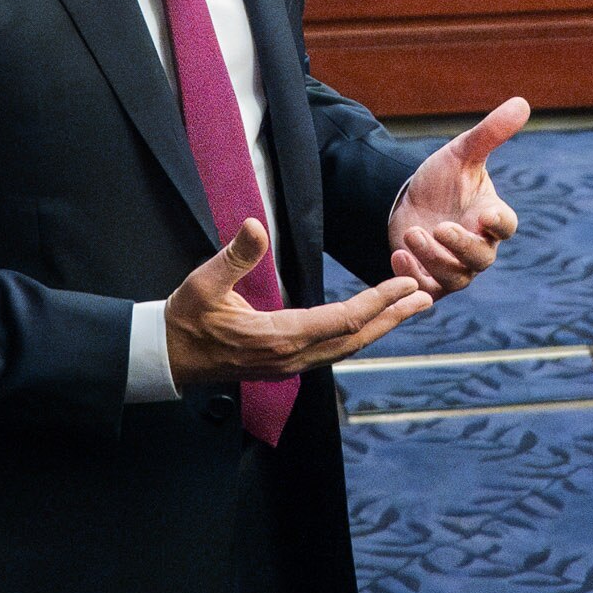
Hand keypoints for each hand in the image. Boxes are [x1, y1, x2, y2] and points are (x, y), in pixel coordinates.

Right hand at [167, 220, 428, 389]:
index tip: (405, 285)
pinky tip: (372, 323)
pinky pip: (334, 352)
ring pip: (347, 348)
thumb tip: (255, 226)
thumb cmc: (184, 318)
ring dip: (381, 328)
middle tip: (425, 298)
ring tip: (409, 308)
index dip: (377, 302)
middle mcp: (291, 357)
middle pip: (355, 339)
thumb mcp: (203, 282)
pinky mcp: (286, 366)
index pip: (342, 320)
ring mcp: (290, 366)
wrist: (167, 357)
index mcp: (277, 337)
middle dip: (392, 317)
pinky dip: (360, 336)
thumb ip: (234, 256)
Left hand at [389, 97, 527, 291]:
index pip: (506, 227)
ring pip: (454, 276)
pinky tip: (397, 256)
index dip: (498, 225)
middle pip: (480, 259)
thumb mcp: (461, 153)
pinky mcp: (430, 281)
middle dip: (459, 246)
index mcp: (491, 216)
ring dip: (432, 259)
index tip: (485, 217)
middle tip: (437, 229)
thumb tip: (521, 103)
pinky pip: (428, 290)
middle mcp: (478, 246)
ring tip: (412, 233)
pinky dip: (413, 277)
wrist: (407, 201)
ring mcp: (455, 267)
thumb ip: (490, 133)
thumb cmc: (443, 179)